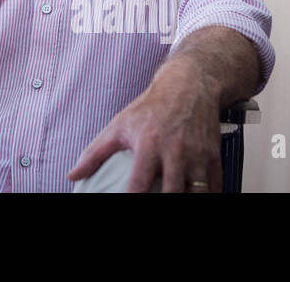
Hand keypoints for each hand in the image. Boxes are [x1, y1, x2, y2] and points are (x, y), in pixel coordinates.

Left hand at [66, 63, 221, 191]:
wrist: (189, 86)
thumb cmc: (152, 107)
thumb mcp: (119, 126)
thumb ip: (94, 153)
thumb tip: (73, 174)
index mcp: (149, 144)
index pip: (139, 185)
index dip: (133, 200)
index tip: (126, 204)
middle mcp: (175, 151)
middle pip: (172, 193)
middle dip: (164, 201)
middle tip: (155, 201)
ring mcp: (198, 156)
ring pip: (197, 193)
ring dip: (187, 199)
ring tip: (175, 199)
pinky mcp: (214, 158)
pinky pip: (215, 188)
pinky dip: (208, 195)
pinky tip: (196, 196)